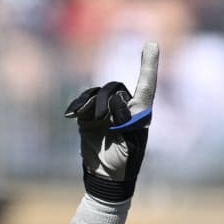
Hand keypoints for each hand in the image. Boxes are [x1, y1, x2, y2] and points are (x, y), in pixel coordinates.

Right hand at [65, 42, 159, 201]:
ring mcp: (106, 111)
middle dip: (107, 103)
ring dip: (92, 106)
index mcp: (140, 115)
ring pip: (98, 94)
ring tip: (91, 124)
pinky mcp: (89, 116)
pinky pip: (83, 102)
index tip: (152, 45)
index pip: (146, 87)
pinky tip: (72, 116)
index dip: (148, 66)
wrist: (105, 177)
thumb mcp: (130, 144)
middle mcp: (124, 109)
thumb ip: (124, 122)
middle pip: (114, 89)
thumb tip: (113, 105)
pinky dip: (78, 107)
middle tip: (105, 123)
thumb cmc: (124, 164)